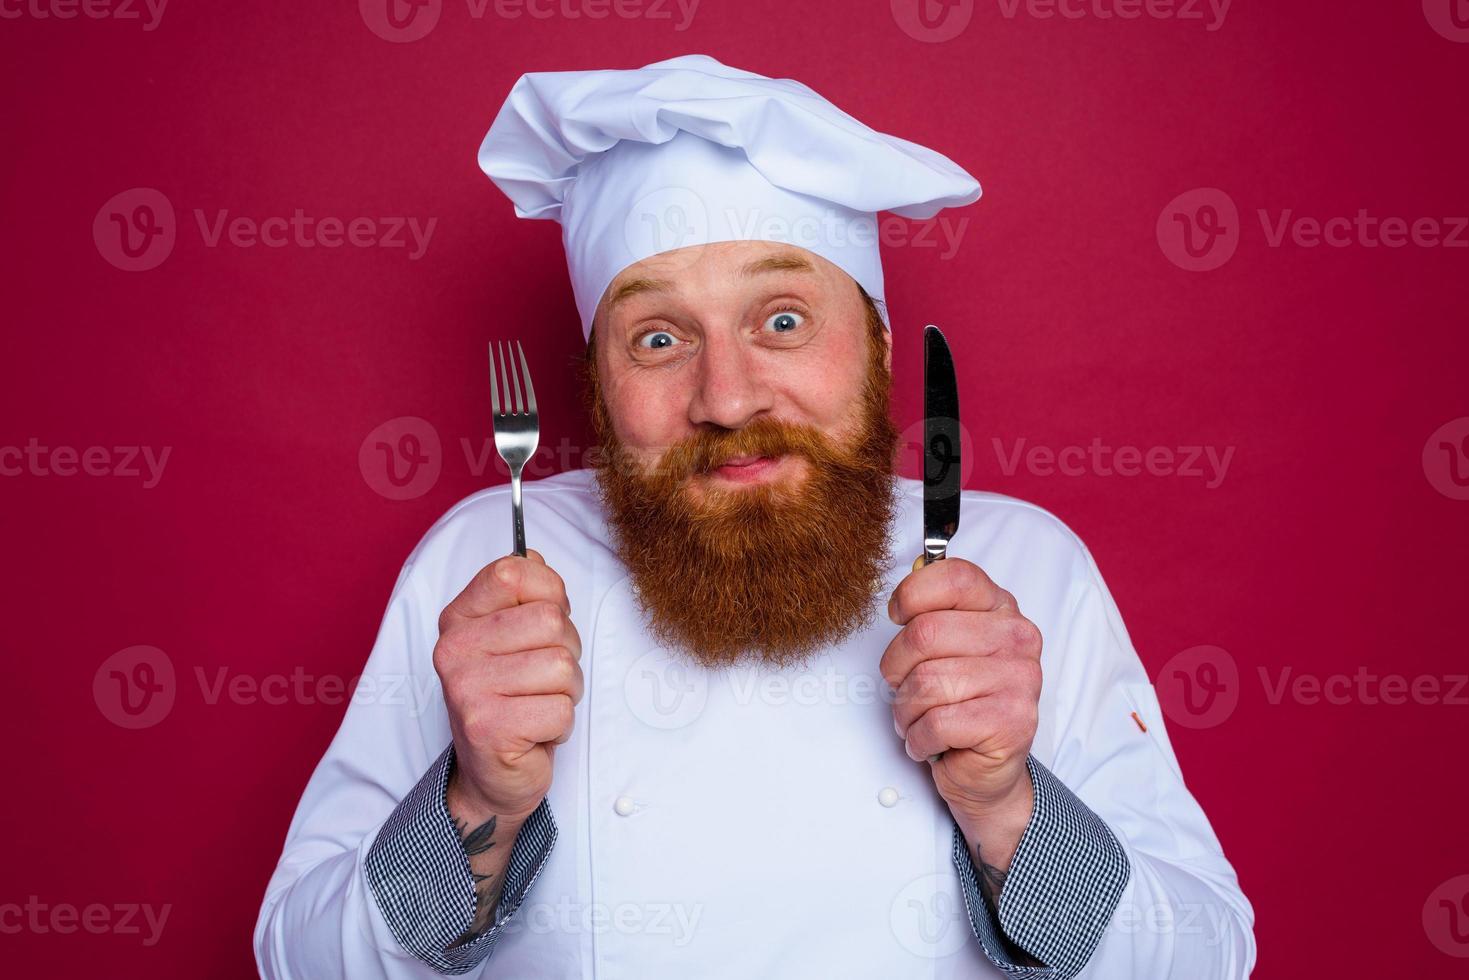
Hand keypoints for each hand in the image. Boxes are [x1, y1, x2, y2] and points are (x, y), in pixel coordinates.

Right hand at [434, 548, 583, 822]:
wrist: (492, 773)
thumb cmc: (512, 698)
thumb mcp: (512, 636)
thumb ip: (523, 593)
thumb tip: (534, 557)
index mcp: (459, 617)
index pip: (515, 570)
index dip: (550, 595)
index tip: (543, 625)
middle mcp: (454, 648)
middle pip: (551, 621)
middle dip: (565, 652)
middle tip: (541, 679)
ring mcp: (466, 688)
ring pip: (562, 666)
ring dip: (566, 692)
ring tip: (538, 704)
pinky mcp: (487, 727)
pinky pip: (560, 709)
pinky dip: (560, 724)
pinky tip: (534, 731)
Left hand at [881, 555, 1040, 831]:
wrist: (987, 769)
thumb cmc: (959, 702)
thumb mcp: (946, 646)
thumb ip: (929, 612)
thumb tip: (899, 597)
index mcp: (1001, 609)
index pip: (954, 577)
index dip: (911, 594)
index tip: (898, 616)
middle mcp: (1017, 639)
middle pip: (924, 632)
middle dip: (897, 667)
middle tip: (906, 687)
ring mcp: (1019, 680)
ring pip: (925, 682)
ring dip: (907, 710)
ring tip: (922, 718)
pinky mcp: (1010, 723)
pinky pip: (935, 723)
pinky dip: (919, 738)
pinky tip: (933, 741)